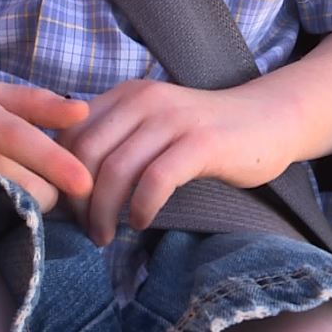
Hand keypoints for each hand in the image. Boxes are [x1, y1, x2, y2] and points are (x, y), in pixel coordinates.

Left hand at [58, 79, 294, 245]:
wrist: (270, 119)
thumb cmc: (205, 135)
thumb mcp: (151, 127)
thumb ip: (116, 142)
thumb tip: (69, 187)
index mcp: (125, 95)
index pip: (70, 135)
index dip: (62, 177)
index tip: (69, 210)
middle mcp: (144, 100)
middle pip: (86, 155)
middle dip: (79, 201)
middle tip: (87, 230)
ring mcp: (173, 119)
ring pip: (116, 170)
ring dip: (104, 212)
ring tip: (106, 236)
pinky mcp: (201, 142)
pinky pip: (156, 179)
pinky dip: (141, 206)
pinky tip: (140, 222)